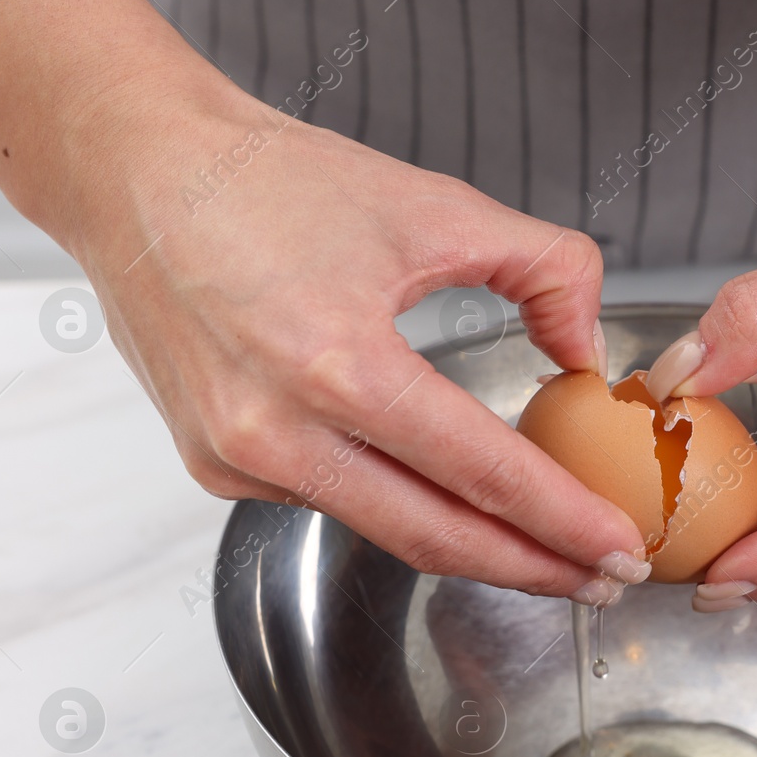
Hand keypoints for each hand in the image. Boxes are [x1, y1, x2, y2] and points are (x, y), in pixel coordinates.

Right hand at [64, 91, 648, 603]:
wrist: (138, 172)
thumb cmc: (273, 181)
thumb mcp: (436, 207)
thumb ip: (544, 272)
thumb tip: (587, 352)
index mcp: (338, 362)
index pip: (483, 471)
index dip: (563, 522)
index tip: (618, 551)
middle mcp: (278, 429)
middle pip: (437, 536)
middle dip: (533, 569)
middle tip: (600, 584)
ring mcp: (238, 459)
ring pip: (386, 530)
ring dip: (472, 551)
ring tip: (543, 555)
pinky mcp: (215, 467)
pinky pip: (330, 502)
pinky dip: (396, 505)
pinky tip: (441, 498)